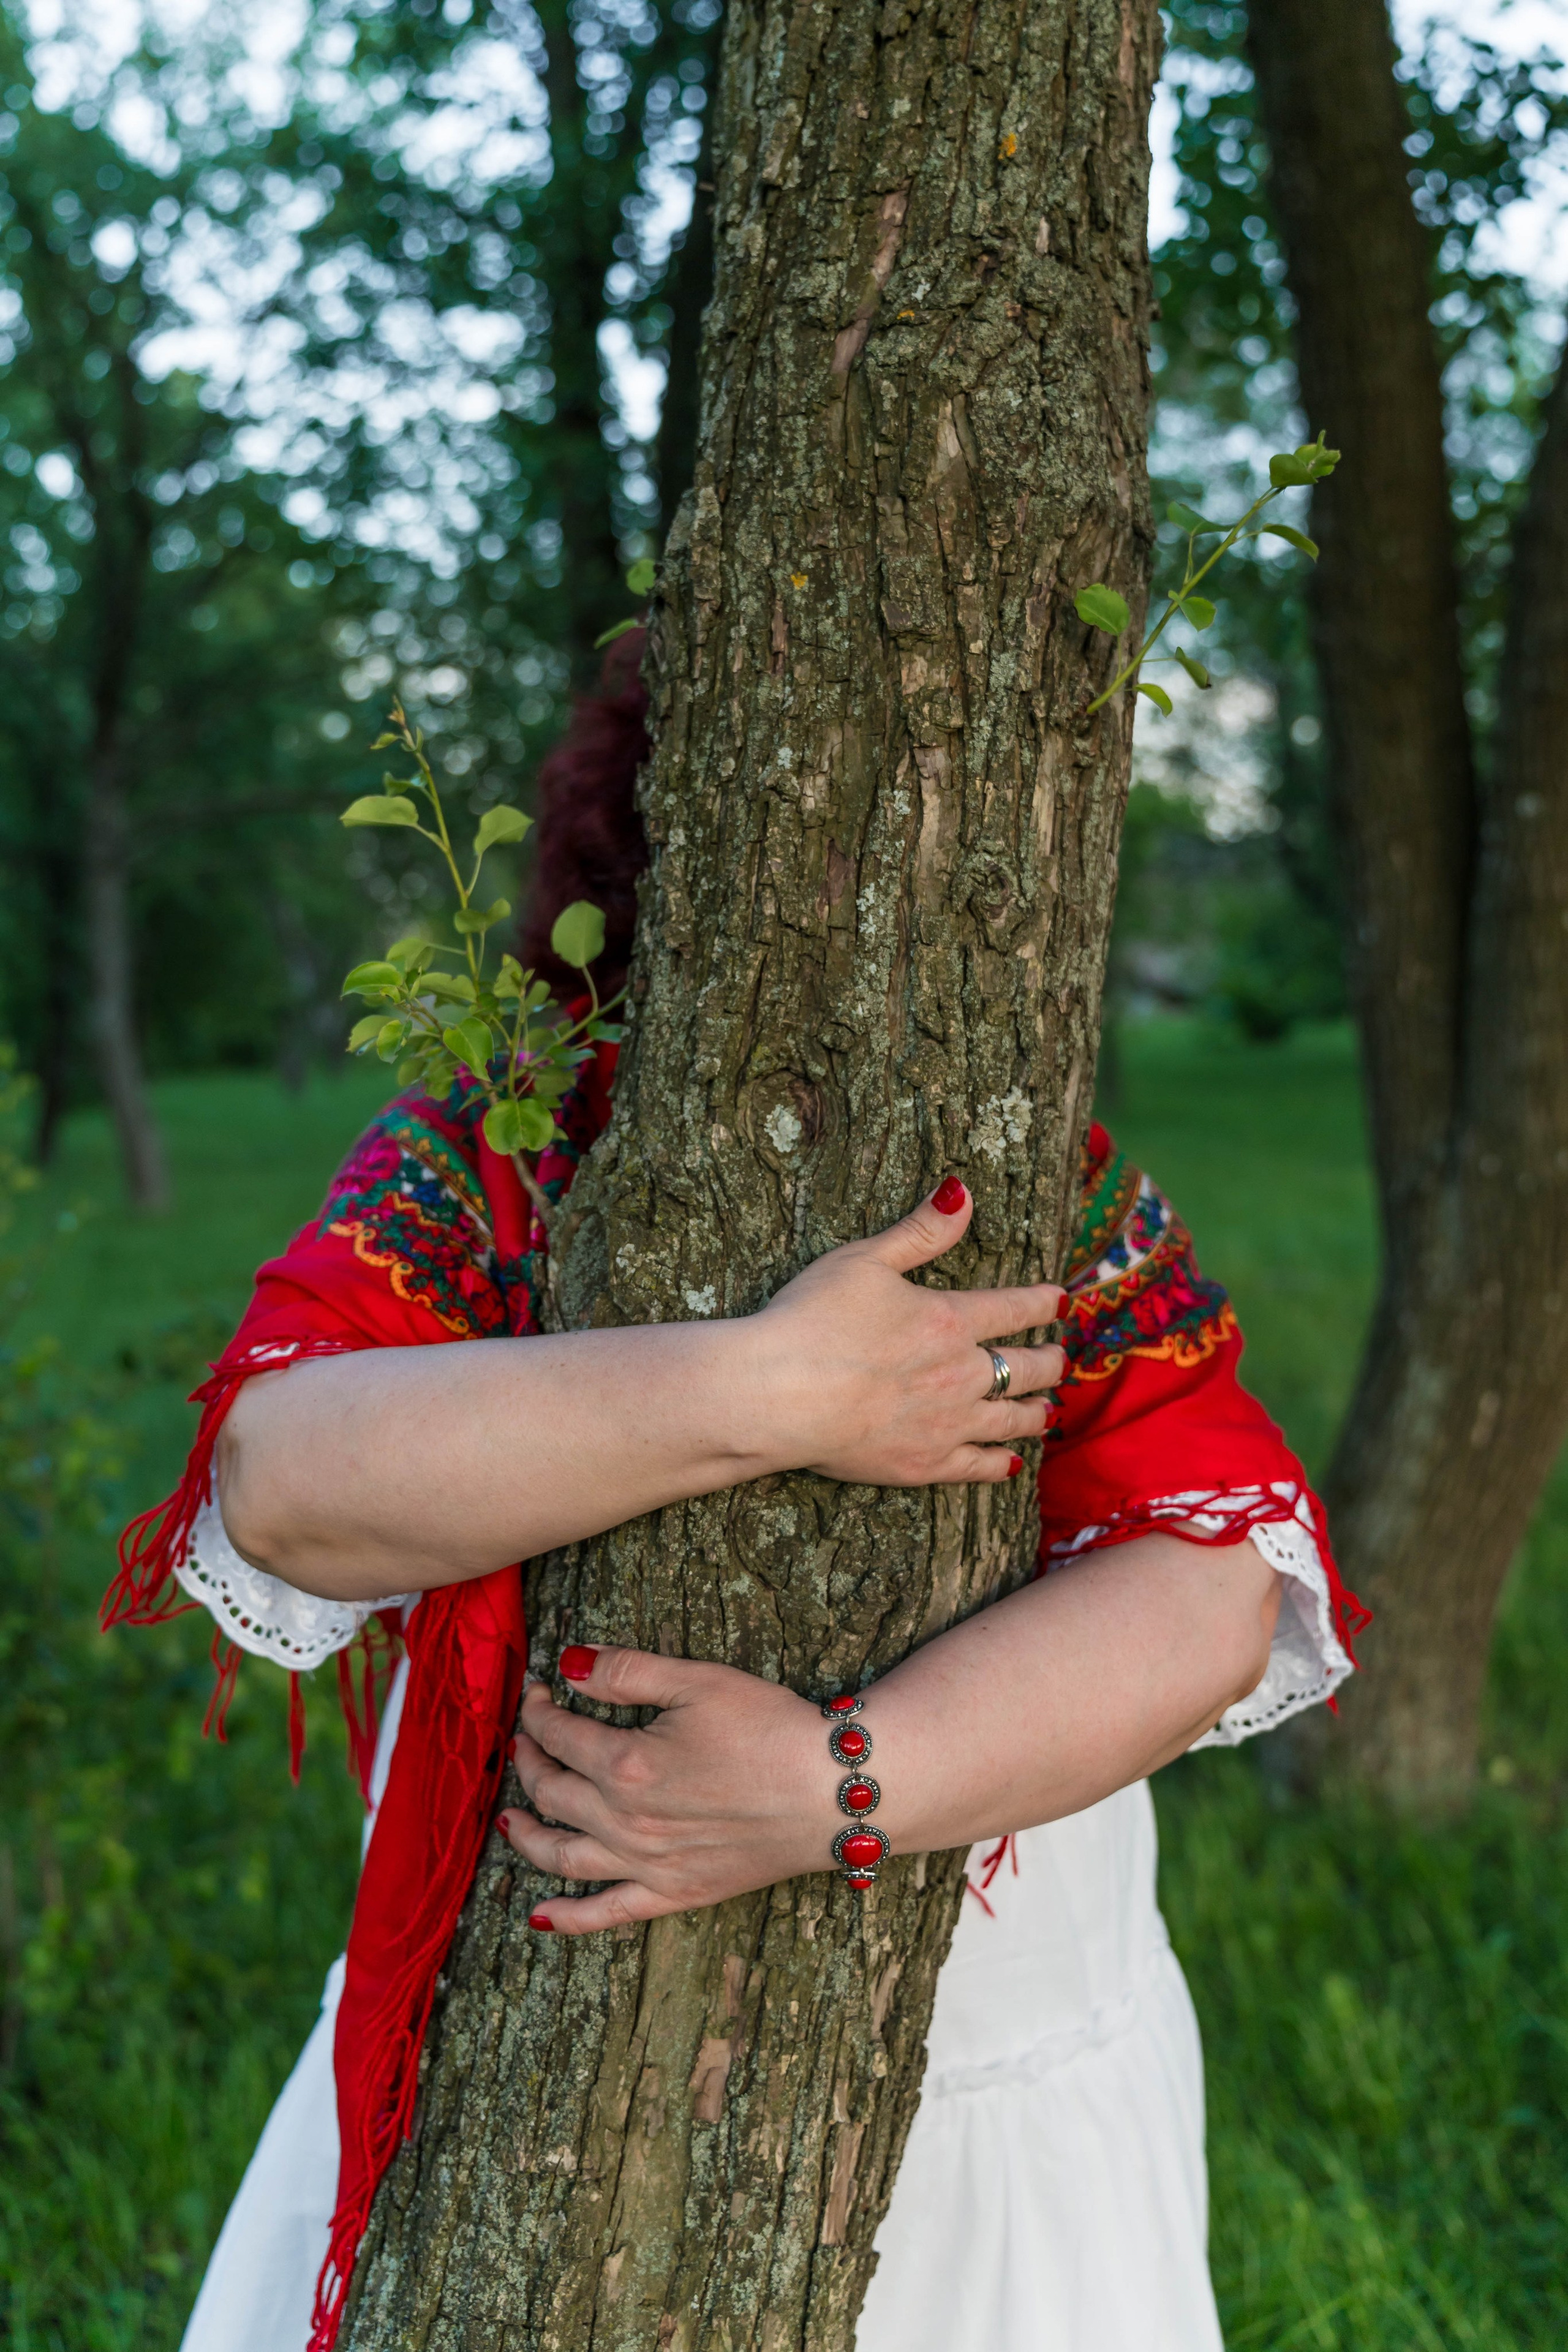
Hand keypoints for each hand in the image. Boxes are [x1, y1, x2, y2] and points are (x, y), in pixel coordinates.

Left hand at [500, 1645, 828, 1934]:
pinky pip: (606, 1915)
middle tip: (525, 1740)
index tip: (540, 1691)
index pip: (560, 1735)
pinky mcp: (675, 1893)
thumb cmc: (770, 1728)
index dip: (540, 1710)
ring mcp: (648, 1865)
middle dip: (529, 1761)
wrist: (829, 1791)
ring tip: (508, 1818)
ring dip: (525, 1835)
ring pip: (562, 1856)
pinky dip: (567, 1919)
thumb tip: (569, 1664)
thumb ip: (627, 1671)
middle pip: (552, 1792)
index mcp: (627, 1765)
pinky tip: (538, 1915)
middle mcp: (626, 1822)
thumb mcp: (698, 1679)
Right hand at [748, 1179, 1066, 1485]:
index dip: (1043, 1303)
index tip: (1062, 1301)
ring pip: (1013, 1419)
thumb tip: (962, 1192)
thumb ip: (920, 1231)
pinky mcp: (925, 1464)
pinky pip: (980, 1467)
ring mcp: (947, 1424)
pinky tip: (1012, 1462)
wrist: (779, 1394)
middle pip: (1027, 1368)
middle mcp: (962, 1373)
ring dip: (1037, 1412)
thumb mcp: (865, 1260)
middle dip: (1050, 1362)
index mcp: (950, 1320)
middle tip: (1060, 1360)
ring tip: (1048, 1411)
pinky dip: (1002, 1463)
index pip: (1015, 1308)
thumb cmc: (812, 1320)